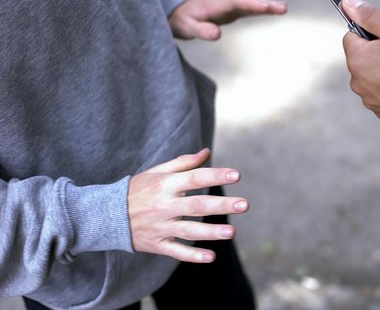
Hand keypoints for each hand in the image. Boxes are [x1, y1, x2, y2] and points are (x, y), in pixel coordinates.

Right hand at [128, 148, 248, 262]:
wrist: (105, 215)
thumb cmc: (138, 189)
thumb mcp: (157, 172)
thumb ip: (184, 163)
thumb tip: (207, 153)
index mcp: (166, 185)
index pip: (195, 178)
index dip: (215, 175)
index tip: (237, 174)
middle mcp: (164, 205)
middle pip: (196, 205)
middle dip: (221, 205)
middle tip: (244, 204)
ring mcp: (160, 226)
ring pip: (189, 230)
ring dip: (211, 232)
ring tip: (232, 232)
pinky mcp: (156, 244)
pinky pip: (175, 251)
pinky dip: (192, 255)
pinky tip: (210, 257)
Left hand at [168, 0, 286, 39]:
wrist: (179, 13)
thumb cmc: (183, 21)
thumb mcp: (188, 28)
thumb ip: (202, 31)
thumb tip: (217, 34)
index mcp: (216, 5)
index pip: (236, 2)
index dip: (251, 4)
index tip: (265, 7)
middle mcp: (226, 3)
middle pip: (248, 0)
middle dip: (264, 3)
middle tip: (282, 8)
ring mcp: (231, 6)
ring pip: (251, 3)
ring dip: (267, 5)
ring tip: (284, 8)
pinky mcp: (233, 11)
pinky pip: (250, 7)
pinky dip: (263, 8)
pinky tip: (276, 9)